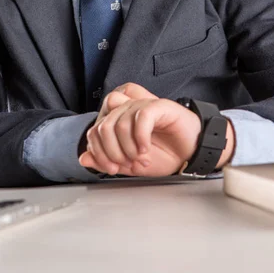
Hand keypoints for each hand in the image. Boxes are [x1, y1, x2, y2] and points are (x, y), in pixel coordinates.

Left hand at [79, 83, 202, 176]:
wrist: (190, 153)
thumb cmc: (164, 154)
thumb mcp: (130, 163)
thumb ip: (106, 160)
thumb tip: (83, 158)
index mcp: (118, 119)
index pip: (94, 130)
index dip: (99, 152)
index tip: (113, 168)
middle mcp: (127, 107)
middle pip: (103, 125)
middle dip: (112, 152)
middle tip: (128, 163)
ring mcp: (142, 104)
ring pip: (119, 122)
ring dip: (128, 148)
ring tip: (141, 158)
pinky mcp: (159, 105)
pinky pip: (141, 116)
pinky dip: (140, 138)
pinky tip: (146, 149)